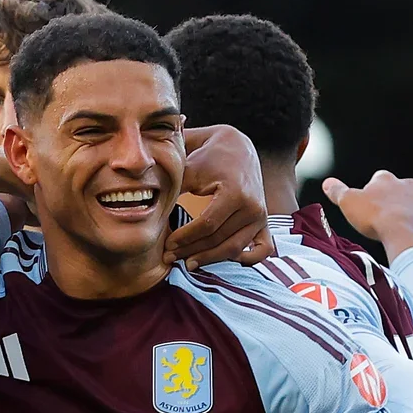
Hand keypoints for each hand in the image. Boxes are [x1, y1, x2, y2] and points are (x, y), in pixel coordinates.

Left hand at [167, 125, 272, 268]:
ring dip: (211, 259)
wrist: (237, 148)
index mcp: (236, 193)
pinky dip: (250, 259)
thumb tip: (149, 208)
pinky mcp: (263, 222)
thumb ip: (173, 189)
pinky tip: (230, 263)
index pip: (207, 225)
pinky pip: (263, 248)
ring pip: (234, 248)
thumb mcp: (189, 169)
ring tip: (188, 263)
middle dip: (192, 251)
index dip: (185, 238)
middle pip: (219, 240)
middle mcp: (253, 207)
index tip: (167, 244)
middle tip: (170, 258)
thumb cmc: (207, 158)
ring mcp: (260, 216)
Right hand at [323, 171, 412, 262]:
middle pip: (402, 186)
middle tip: (387, 215)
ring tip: (411, 216)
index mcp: (385, 180)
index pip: (379, 178)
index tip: (369, 204)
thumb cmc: (373, 218)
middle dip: (397, 197)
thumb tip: (327, 182)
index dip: (373, 191)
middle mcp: (408, 183)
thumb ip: (338, 192)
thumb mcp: (348, 203)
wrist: (402, 232)